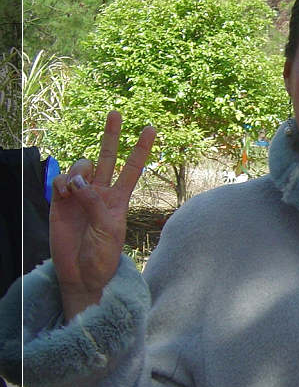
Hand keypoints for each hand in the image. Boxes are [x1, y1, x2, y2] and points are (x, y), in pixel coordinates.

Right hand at [49, 111, 155, 321]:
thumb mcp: (108, 230)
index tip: (151, 127)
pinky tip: (63, 194)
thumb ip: (96, 203)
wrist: (81, 274)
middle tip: (115, 112)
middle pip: (107, 157)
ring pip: (81, 166)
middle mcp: (101, 192)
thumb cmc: (102, 255)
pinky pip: (61, 180)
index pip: (132, 168)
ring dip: (79, 171)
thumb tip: (78, 182)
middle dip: (111, 135)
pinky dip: (61, 182)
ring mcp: (80, 196)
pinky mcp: (60, 202)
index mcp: (120, 199)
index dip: (141, 148)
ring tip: (75, 190)